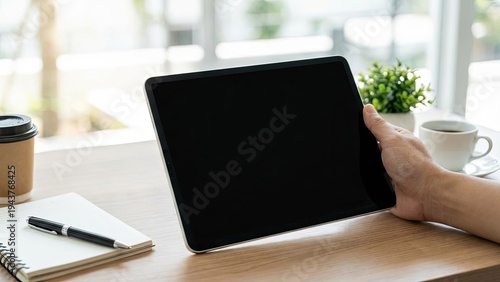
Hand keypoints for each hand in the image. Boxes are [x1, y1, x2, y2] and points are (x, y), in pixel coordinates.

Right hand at [362, 104, 443, 220]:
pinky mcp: (386, 187)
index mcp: (396, 140)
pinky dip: (366, 185)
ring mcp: (389, 172)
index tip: (351, 128)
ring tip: (368, 170)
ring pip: (368, 167)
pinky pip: (369, 184)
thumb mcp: (392, 139)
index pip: (375, 130)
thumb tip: (367, 109)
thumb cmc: (414, 166)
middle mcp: (393, 155)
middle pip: (369, 150)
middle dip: (362, 153)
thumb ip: (378, 125)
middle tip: (361, 153)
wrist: (424, 195)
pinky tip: (367, 184)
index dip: (363, 129)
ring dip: (364, 170)